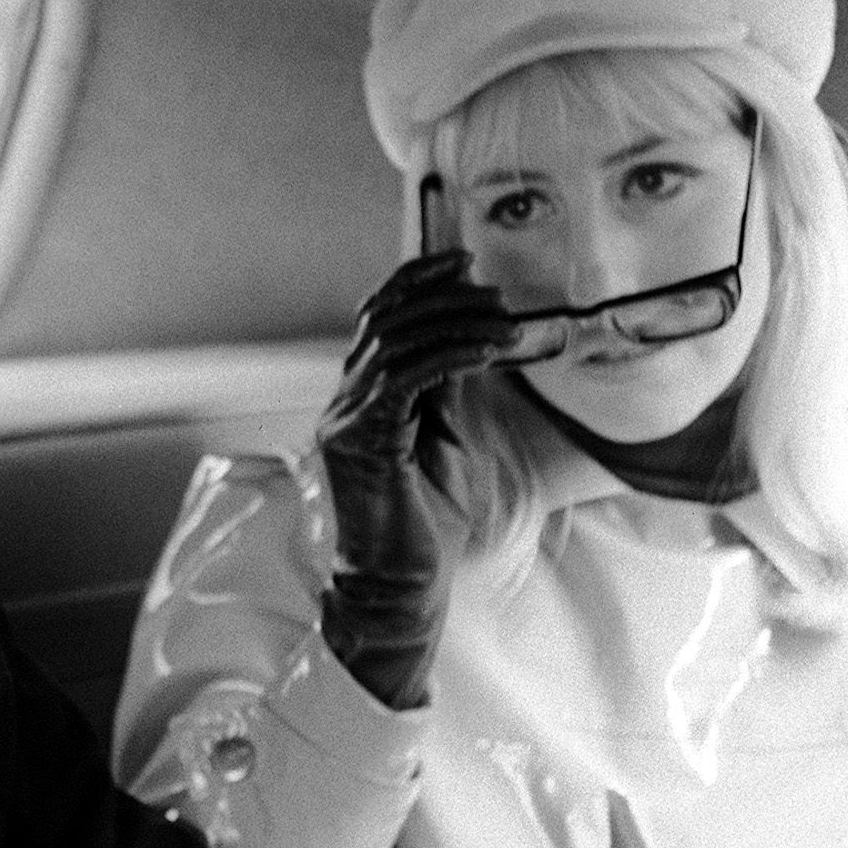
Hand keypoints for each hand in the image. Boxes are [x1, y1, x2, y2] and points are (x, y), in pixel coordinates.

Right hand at [317, 252, 512, 707]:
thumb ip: (444, 392)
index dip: (417, 281)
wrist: (402, 586)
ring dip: (455, 322)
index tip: (463, 262)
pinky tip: (487, 352)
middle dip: (441, 294)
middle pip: (385, 319)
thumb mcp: (444, 441)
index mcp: (361, 399)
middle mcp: (344, 402)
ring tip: (502, 321)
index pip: (380, 318)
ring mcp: (345, 420)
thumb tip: (469, 342)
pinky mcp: (358, 440)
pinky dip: (449, 356)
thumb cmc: (426, 526)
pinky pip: (404, 378)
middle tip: (492, 290)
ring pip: (395, 342)